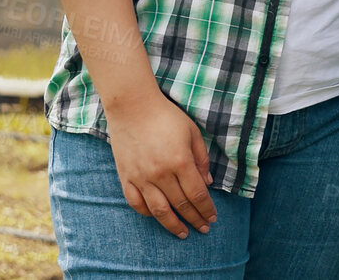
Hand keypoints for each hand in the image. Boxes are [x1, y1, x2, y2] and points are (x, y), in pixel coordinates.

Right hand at [106, 92, 217, 238]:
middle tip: (204, 228)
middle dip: (195, 219)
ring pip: (159, 211)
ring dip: (173, 225)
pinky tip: (157, 217)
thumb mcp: (192, 132)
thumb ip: (201, 159)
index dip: (207, 209)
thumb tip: (208, 183)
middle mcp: (161, 174)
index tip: (212, 218)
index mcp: (180, 161)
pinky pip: (136, 203)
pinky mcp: (125, 177)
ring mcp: (141, 177)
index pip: (197, 194)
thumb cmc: (166, 116)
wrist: (132, 106)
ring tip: (183, 233)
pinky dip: (148, 214)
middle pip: (181, 205)